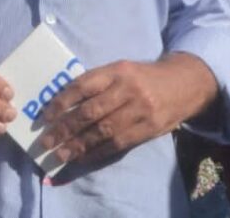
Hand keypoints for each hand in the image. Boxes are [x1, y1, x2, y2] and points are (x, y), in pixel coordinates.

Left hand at [36, 52, 217, 164]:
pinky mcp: (148, 128)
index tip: (45, 116)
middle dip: (64, 128)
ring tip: (59, 154)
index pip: (84, 85)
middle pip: (90, 111)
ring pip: (102, 131)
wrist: (184, 84)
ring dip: (77, 145)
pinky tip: (82, 158)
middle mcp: (128, 88)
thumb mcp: (124, 70)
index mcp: (118, 70)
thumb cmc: (145, 77)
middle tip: (46, 141)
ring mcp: (140, 109)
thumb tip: (64, 104)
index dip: (62, 101)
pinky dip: (96, 153)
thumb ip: (99, 83)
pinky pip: (117, 144)